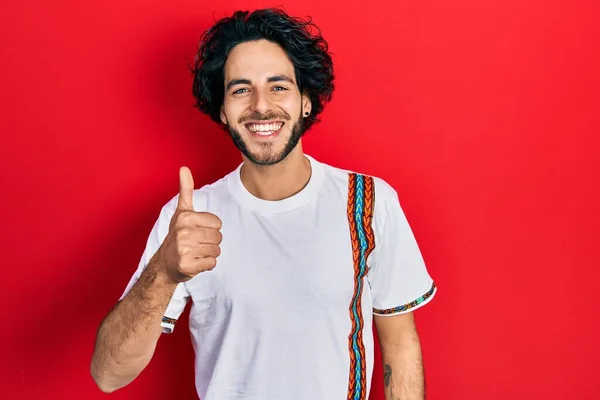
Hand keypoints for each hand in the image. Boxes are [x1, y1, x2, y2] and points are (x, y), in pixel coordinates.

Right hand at [156, 166, 222, 282]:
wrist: (165, 263)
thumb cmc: (177, 235)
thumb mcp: (182, 212)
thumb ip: (185, 190)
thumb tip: (184, 168)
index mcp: (185, 217)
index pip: (218, 223)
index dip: (211, 228)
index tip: (197, 230)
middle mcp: (183, 232)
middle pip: (218, 237)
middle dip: (211, 242)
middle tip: (196, 243)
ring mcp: (184, 250)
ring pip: (216, 251)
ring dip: (209, 253)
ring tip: (195, 252)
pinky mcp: (187, 266)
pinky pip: (212, 263)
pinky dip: (207, 265)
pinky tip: (195, 262)